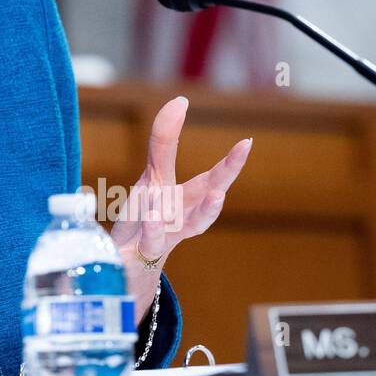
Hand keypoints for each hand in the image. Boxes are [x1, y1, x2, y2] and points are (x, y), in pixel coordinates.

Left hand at [108, 96, 251, 321]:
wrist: (128, 272)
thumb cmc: (142, 223)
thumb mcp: (150, 180)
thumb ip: (163, 144)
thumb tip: (178, 103)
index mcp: (182, 197)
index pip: (202, 173)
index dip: (209, 149)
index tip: (214, 121)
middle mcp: (180, 214)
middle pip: (208, 192)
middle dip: (228, 170)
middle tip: (246, 146)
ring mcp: (166, 233)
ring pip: (191, 223)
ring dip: (208, 210)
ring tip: (220, 194)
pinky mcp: (145, 250)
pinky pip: (151, 239)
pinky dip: (153, 227)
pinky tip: (152, 214)